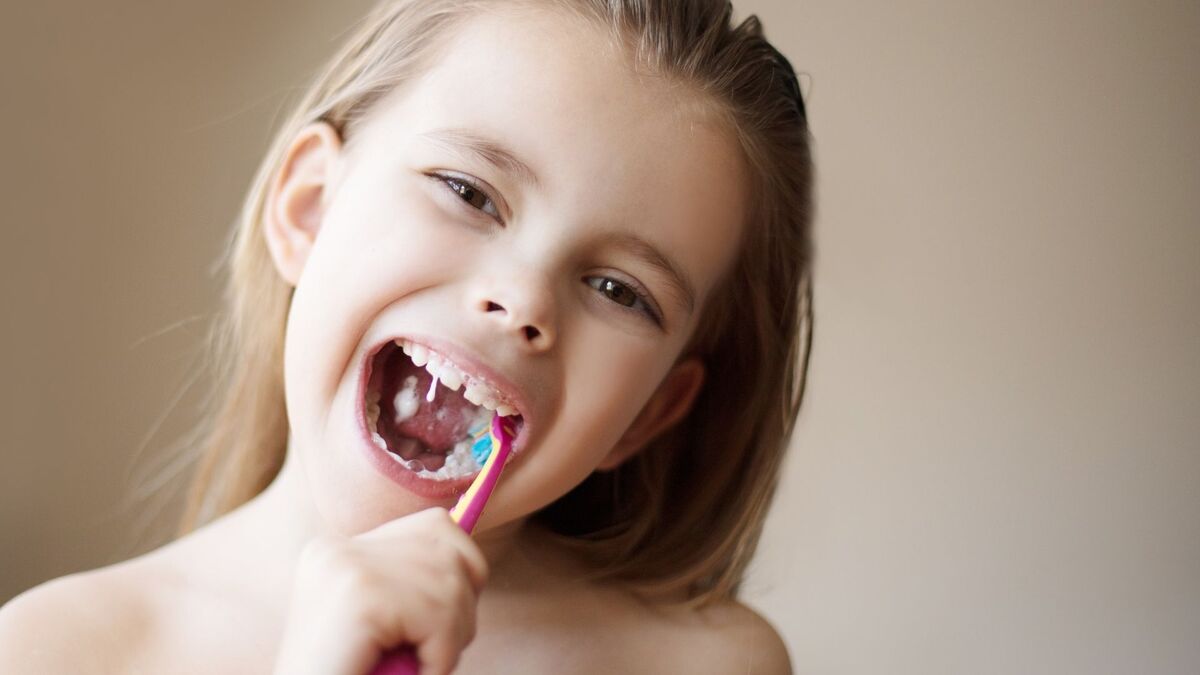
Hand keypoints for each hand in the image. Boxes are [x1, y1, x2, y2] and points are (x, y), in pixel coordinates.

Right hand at [273, 508, 488, 674]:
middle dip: (460, 610)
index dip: (462, 573)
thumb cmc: (353, 674)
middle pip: (449, 552)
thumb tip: (474, 565)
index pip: (436, 526)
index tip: (445, 621)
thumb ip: (416, 588)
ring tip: (416, 667)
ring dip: (449, 640)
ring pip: (451, 587)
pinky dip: (440, 657)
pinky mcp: (359, 597)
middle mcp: (337, 548)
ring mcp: (345, 566)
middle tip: (429, 653)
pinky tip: (409, 674)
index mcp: (340, 549)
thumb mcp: (386, 626)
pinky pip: (438, 617)